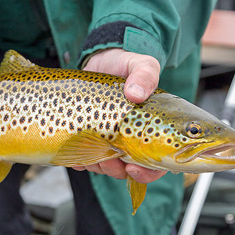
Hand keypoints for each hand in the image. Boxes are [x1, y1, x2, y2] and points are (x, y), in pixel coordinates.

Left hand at [76, 48, 165, 182]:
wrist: (99, 61)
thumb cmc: (125, 65)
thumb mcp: (139, 64)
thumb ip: (144, 74)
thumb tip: (136, 93)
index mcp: (155, 130)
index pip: (159, 165)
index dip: (148, 173)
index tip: (133, 167)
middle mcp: (134, 140)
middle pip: (130, 171)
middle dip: (118, 170)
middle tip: (109, 160)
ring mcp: (112, 141)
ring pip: (107, 167)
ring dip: (99, 165)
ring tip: (91, 152)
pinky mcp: (91, 139)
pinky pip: (86, 160)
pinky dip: (80, 160)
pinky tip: (75, 154)